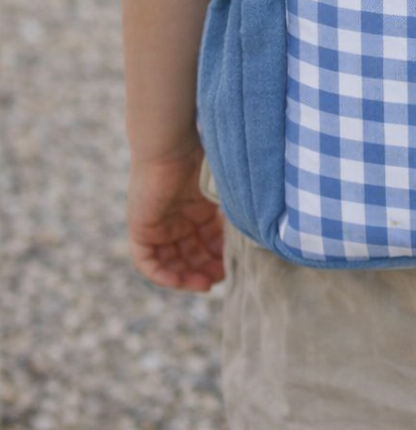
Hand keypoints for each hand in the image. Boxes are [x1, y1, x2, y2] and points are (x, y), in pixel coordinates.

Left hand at [127, 145, 224, 290]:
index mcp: (196, 210)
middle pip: (190, 255)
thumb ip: (234, 215)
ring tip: (204, 283)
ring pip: (170, 262)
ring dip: (186, 276)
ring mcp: (158, 225)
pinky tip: (180, 280)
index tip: (232, 267)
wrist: (173, 146)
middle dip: (205, 270)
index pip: (206, 243)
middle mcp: (177, 220)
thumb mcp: (223, 195)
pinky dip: (162, 274)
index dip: (218, 258)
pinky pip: (146, 261)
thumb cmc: (201, 162)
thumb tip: (258, 238)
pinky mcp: (141, 228)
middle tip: (220, 278)